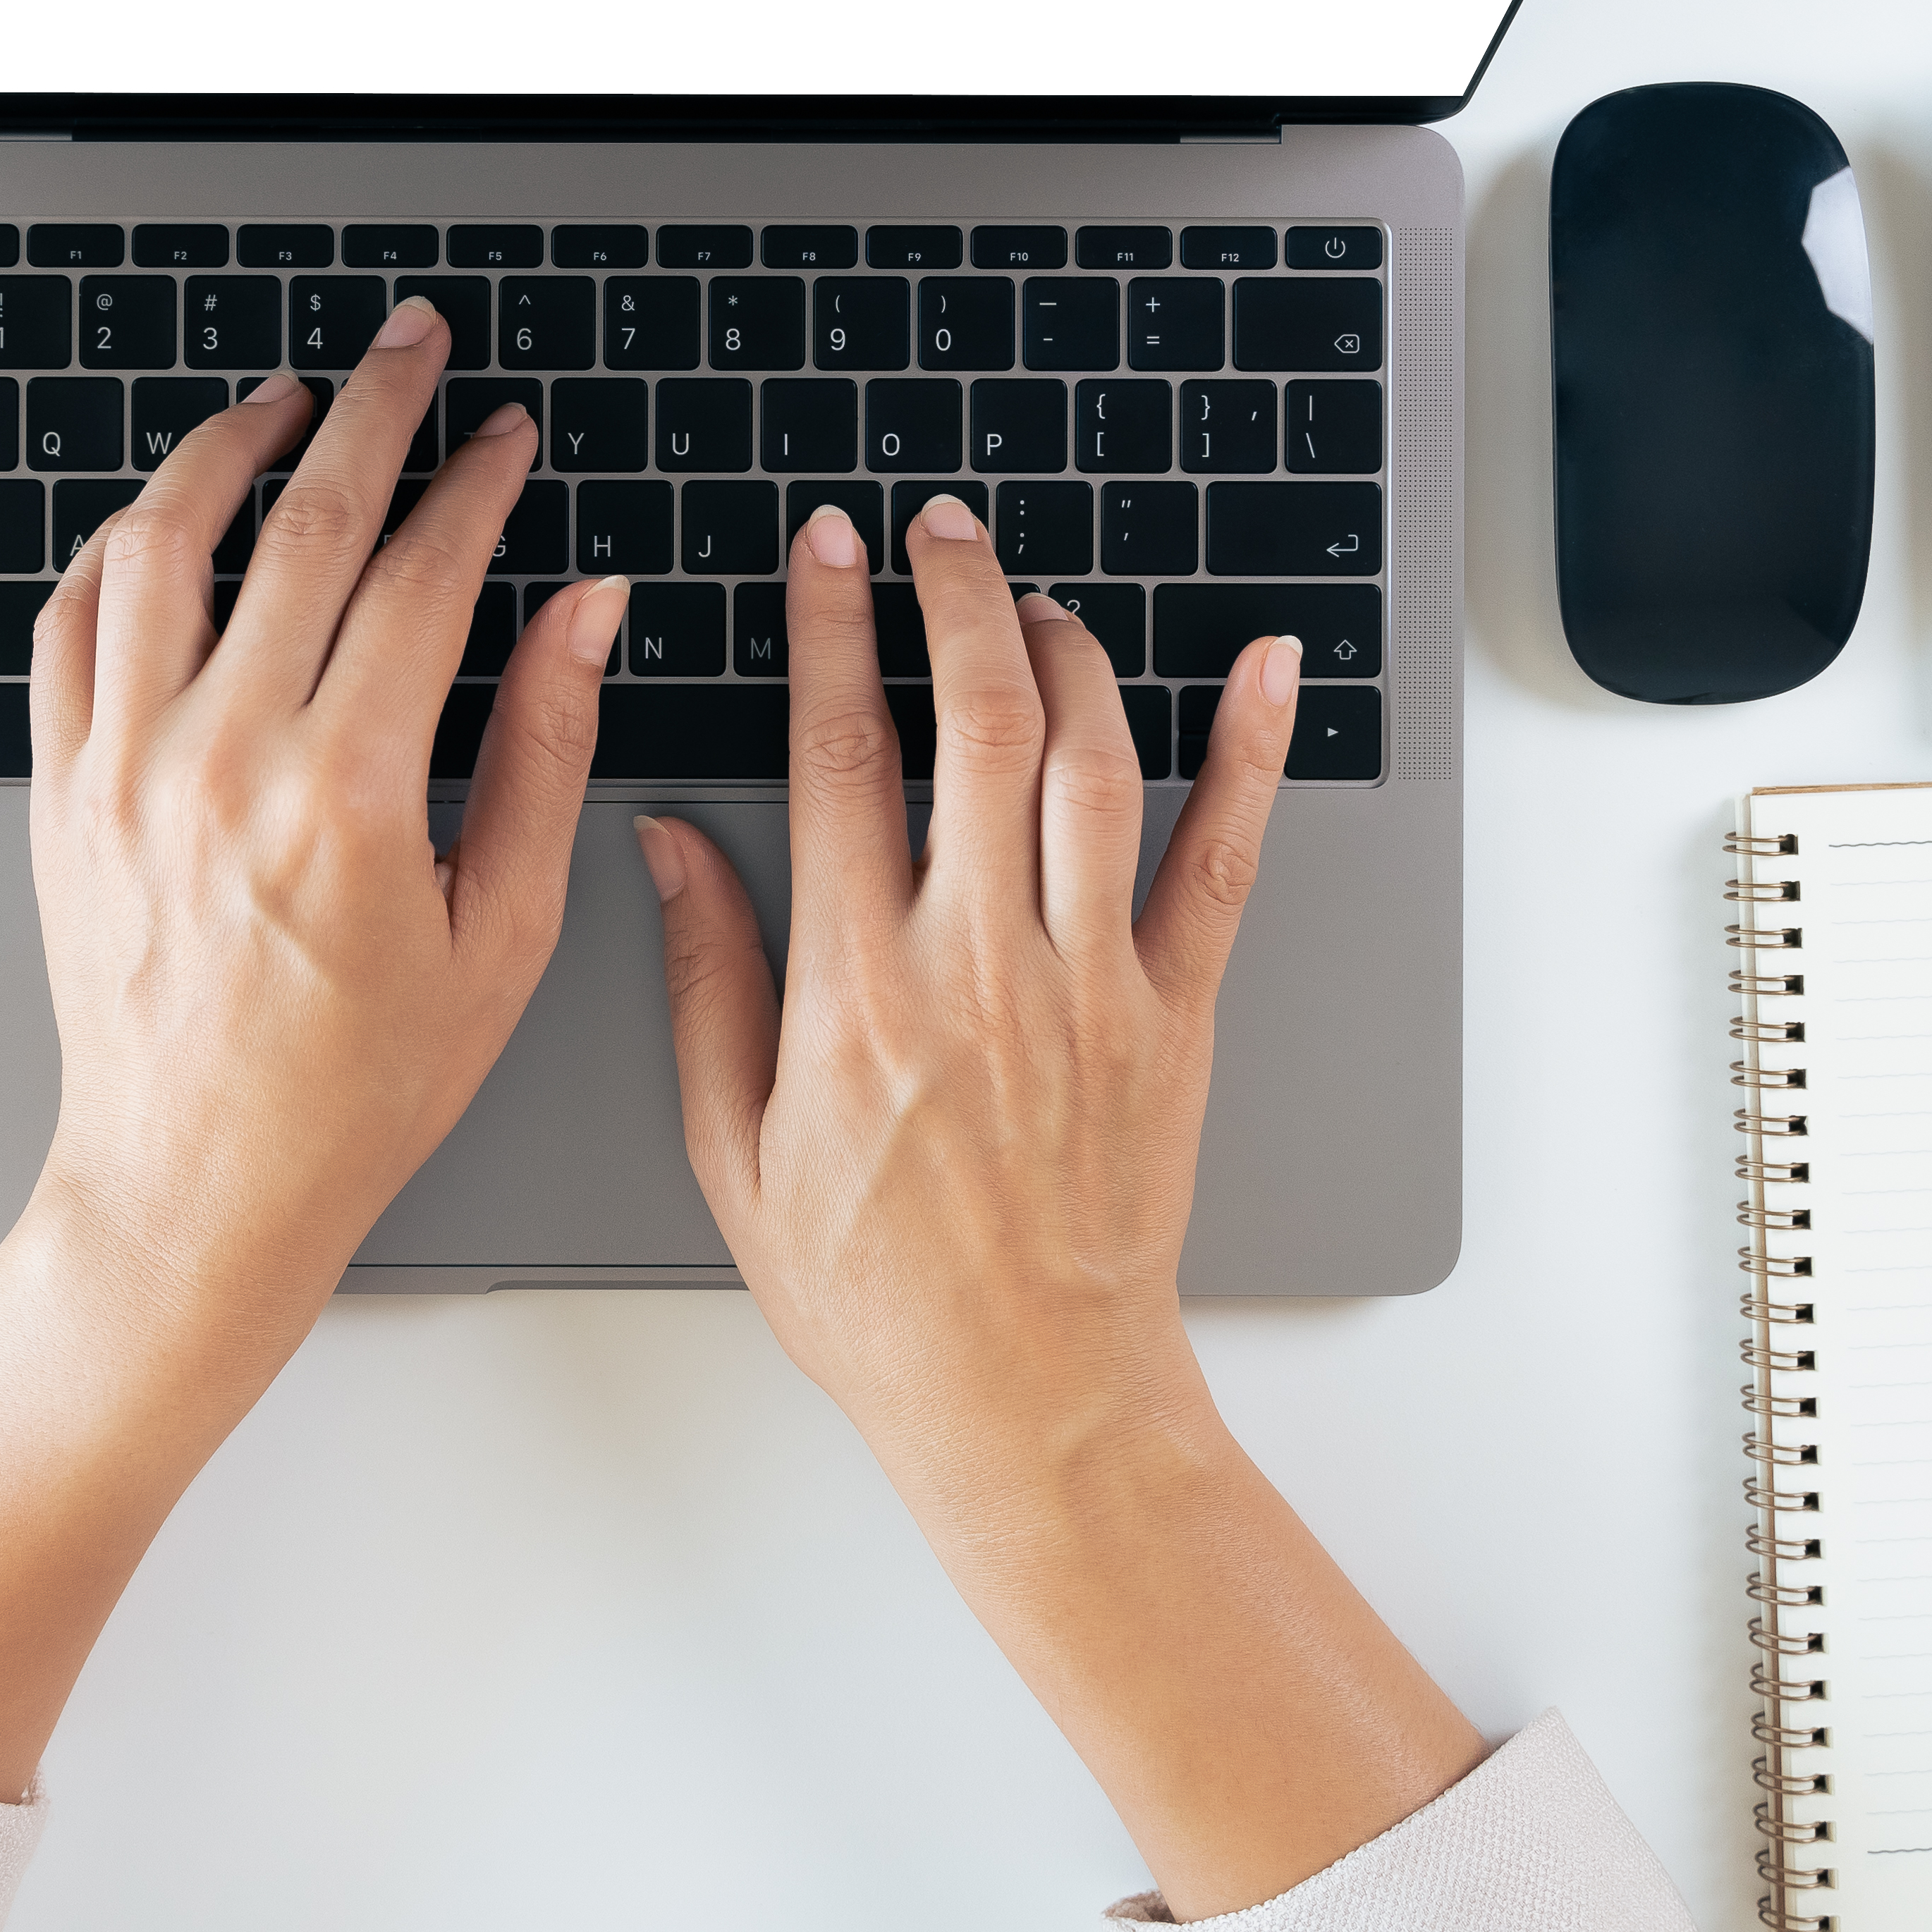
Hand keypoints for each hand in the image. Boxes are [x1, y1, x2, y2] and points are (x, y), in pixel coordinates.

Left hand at [28, 301, 626, 1329]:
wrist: (196, 1186)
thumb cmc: (354, 1090)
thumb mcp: (499, 935)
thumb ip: (542, 753)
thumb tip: (583, 608)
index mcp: (344, 794)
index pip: (423, 574)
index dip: (477, 484)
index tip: (507, 437)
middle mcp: (220, 760)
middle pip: (302, 522)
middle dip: (373, 411)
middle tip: (413, 348)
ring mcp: (121, 768)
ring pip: (162, 544)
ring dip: (229, 448)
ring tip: (286, 402)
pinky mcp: (61, 792)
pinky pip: (68, 625)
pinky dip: (118, 548)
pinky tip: (168, 520)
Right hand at [635, 490, 1284, 1504]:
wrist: (1027, 1398)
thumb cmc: (875, 1296)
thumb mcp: (733, 1151)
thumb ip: (707, 982)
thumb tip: (670, 845)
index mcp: (858, 993)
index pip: (839, 757)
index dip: (833, 631)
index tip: (826, 552)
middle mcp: (981, 968)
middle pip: (978, 725)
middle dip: (955, 599)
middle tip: (935, 533)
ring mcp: (1093, 987)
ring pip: (1093, 764)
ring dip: (1067, 651)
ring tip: (1031, 597)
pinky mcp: (1178, 1019)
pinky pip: (1225, 860)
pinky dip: (1251, 753)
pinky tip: (1261, 668)